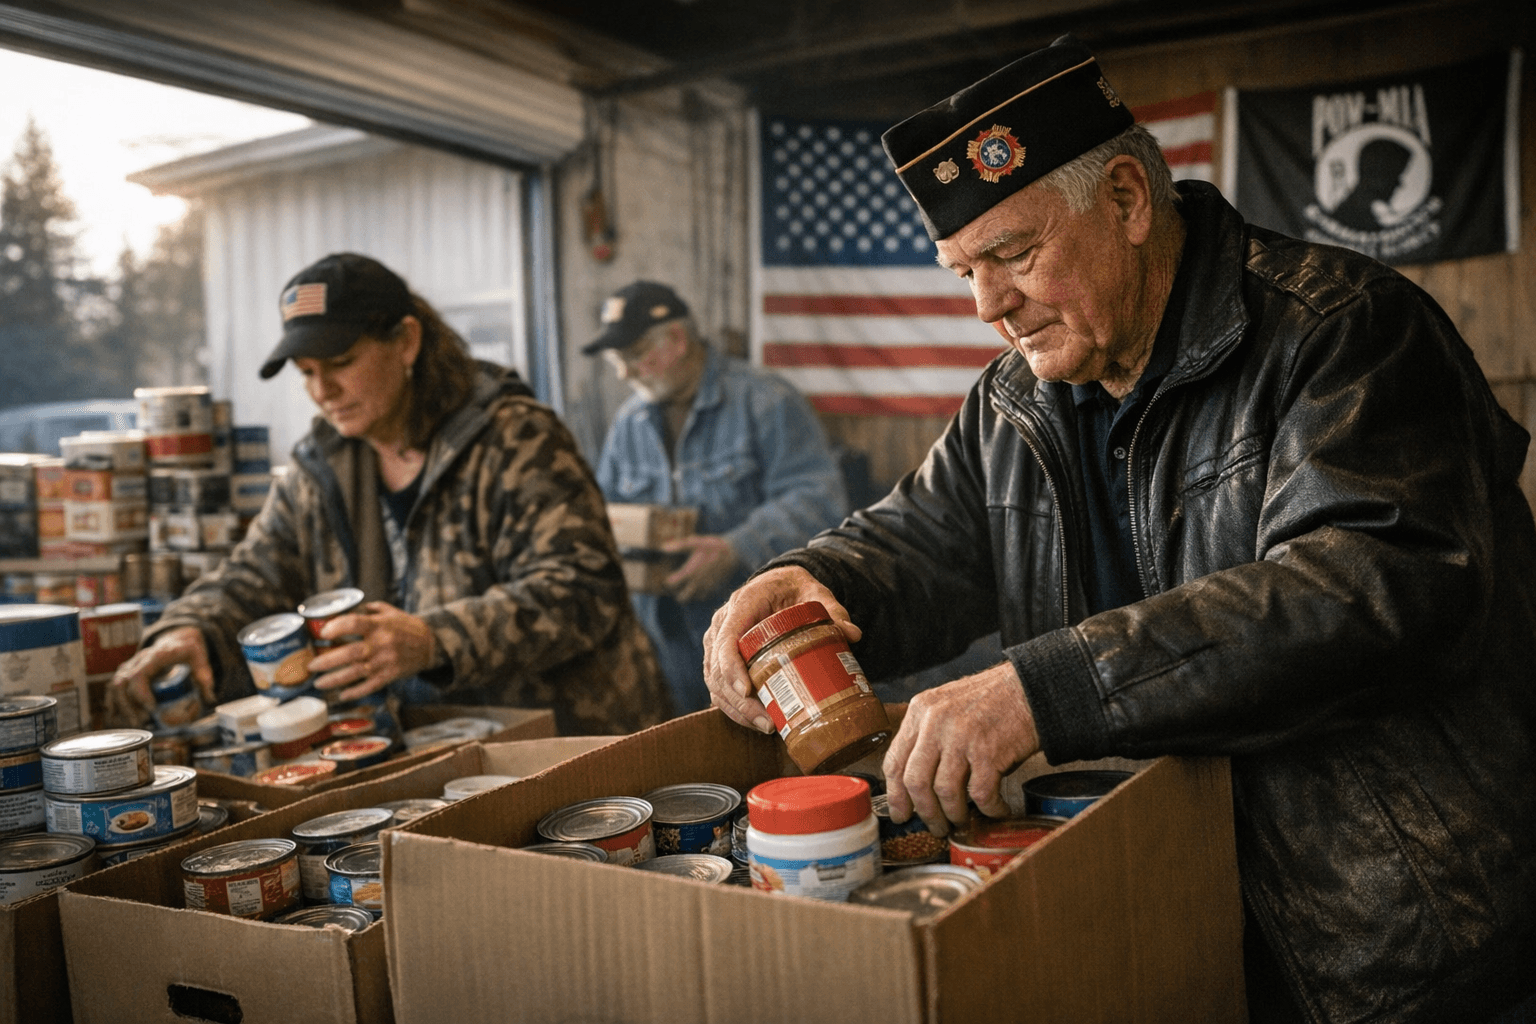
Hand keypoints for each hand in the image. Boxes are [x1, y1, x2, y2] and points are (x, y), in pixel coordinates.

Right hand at [107, 627, 214, 725]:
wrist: (177, 639)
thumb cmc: (187, 649)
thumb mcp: (199, 657)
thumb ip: (204, 676)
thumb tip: (209, 699)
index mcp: (155, 656)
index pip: (138, 675)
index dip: (140, 693)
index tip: (152, 708)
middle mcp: (139, 660)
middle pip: (122, 683)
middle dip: (128, 705)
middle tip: (142, 721)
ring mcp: (130, 665)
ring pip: (115, 686)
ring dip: (120, 706)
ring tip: (134, 721)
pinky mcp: (126, 672)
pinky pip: (113, 688)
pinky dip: (114, 702)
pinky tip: (119, 716)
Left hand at [307, 601, 439, 701]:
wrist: (431, 645)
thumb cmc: (407, 627)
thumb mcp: (390, 612)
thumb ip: (368, 610)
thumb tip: (345, 610)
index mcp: (380, 625)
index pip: (354, 624)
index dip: (336, 627)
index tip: (322, 633)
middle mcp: (381, 644)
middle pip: (349, 653)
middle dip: (326, 661)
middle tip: (311, 665)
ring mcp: (385, 662)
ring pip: (355, 673)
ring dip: (334, 680)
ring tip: (318, 683)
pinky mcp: (390, 676)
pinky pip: (369, 687)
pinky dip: (354, 692)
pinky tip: (342, 695)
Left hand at [663, 534, 738, 601]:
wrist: (733, 552)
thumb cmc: (713, 546)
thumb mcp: (695, 543)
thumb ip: (679, 546)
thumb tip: (662, 547)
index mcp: (690, 571)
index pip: (673, 583)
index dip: (668, 581)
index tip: (667, 578)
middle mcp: (697, 582)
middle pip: (683, 597)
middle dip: (678, 594)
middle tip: (677, 587)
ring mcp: (706, 587)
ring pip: (694, 598)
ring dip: (689, 595)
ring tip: (687, 587)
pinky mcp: (715, 588)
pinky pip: (704, 596)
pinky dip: (699, 594)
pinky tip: (699, 586)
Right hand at [702, 566, 860, 732]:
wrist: (777, 585)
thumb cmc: (794, 589)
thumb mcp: (816, 594)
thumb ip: (833, 611)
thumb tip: (853, 634)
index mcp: (743, 604)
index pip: (726, 639)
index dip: (731, 668)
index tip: (747, 691)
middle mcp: (723, 623)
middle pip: (716, 668)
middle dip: (739, 701)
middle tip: (767, 722)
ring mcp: (717, 641)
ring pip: (714, 681)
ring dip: (736, 709)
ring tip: (766, 726)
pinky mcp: (720, 658)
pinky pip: (718, 686)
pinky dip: (733, 707)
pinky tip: (755, 722)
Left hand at [881, 662, 1039, 836]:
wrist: (1030, 688)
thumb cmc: (991, 701)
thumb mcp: (946, 706)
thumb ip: (927, 735)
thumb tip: (915, 784)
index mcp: (921, 710)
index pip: (894, 761)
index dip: (895, 795)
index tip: (900, 813)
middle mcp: (936, 722)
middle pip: (915, 782)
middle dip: (924, 812)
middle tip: (934, 827)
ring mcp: (961, 736)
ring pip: (945, 792)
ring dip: (954, 815)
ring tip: (962, 821)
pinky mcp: (988, 751)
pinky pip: (981, 794)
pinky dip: (989, 809)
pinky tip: (996, 811)